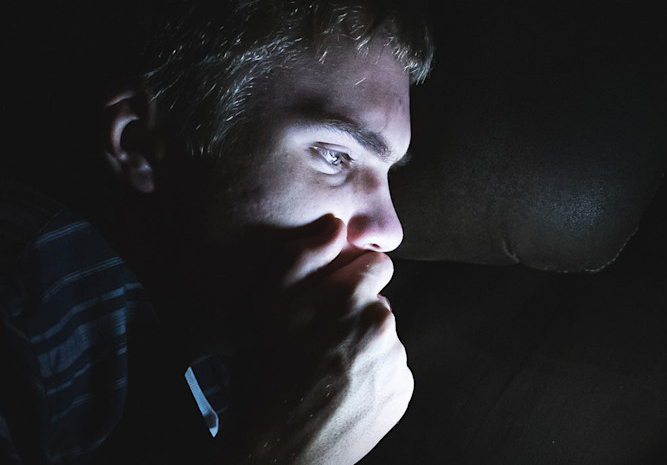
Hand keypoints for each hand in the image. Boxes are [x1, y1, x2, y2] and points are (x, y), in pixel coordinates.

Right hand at [215, 215, 412, 464]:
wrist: (280, 450)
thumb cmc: (264, 375)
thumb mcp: (265, 309)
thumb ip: (302, 256)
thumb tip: (337, 224)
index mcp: (352, 298)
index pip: (377, 264)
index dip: (350, 277)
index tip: (329, 297)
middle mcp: (384, 326)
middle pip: (378, 302)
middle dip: (354, 312)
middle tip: (318, 340)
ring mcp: (397, 362)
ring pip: (384, 336)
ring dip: (362, 344)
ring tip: (325, 369)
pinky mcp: (402, 393)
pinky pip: (391, 369)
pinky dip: (372, 374)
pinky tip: (341, 389)